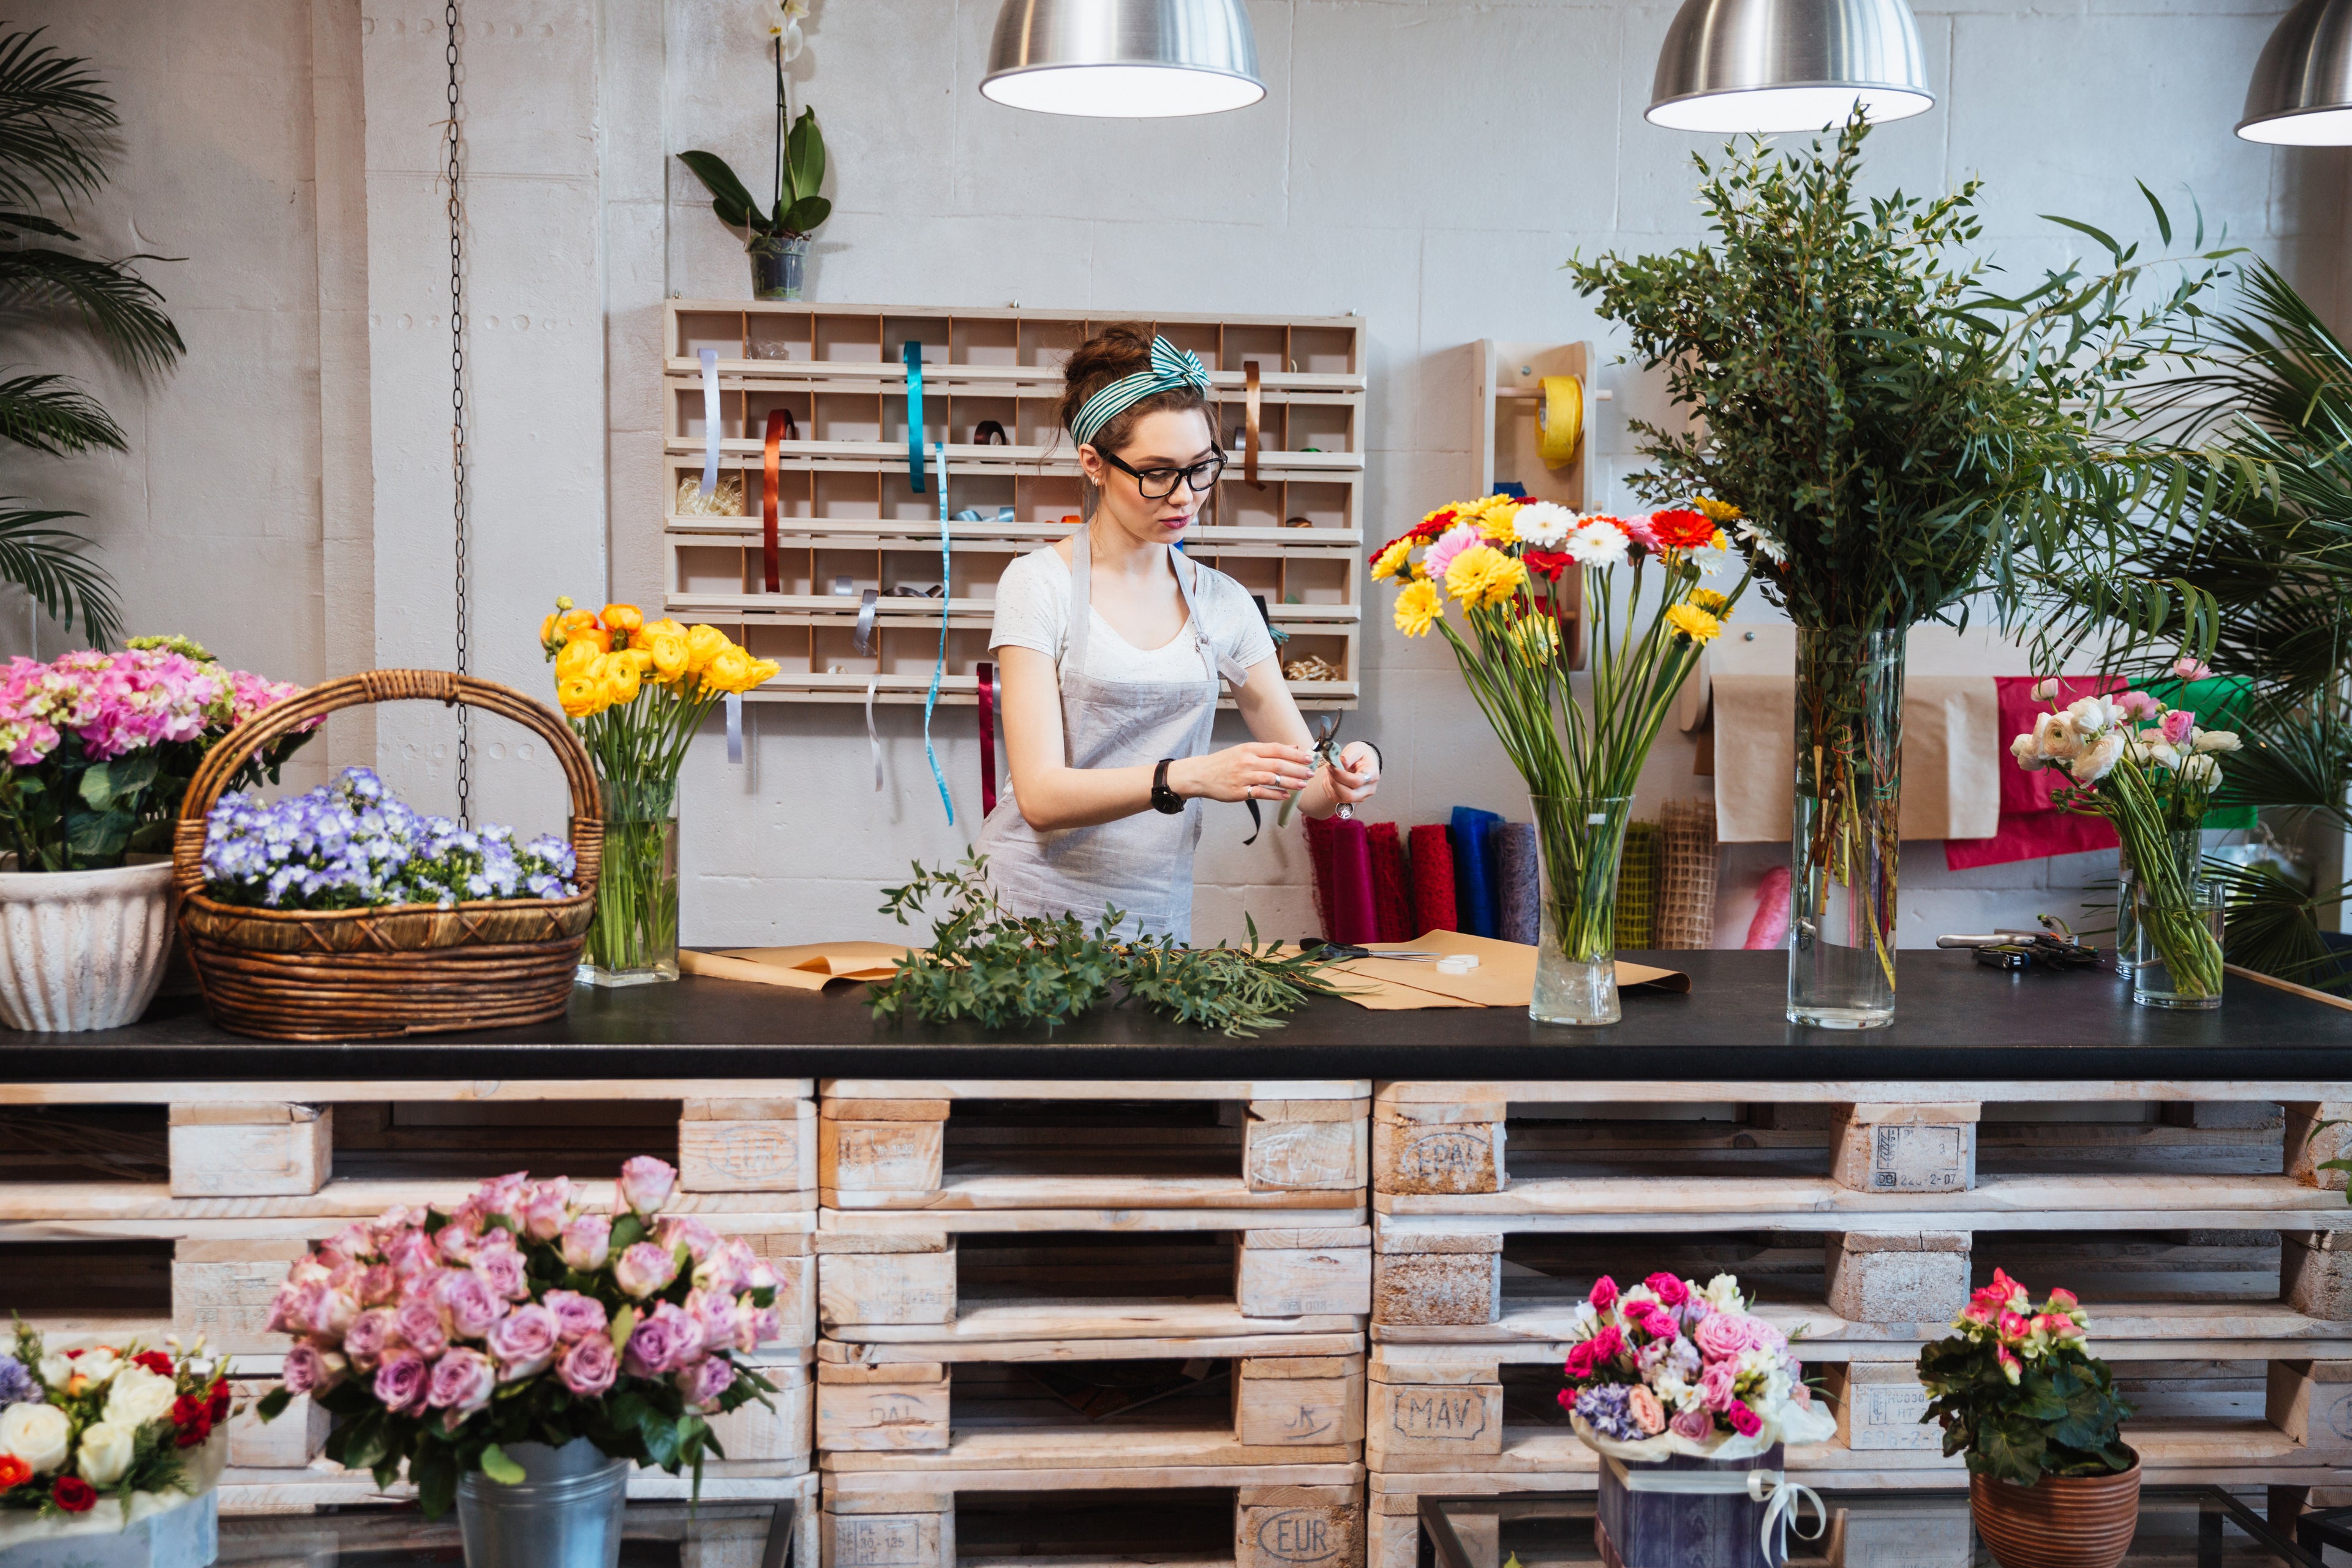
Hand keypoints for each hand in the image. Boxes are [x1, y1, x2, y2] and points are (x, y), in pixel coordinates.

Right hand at [1171, 743, 1315, 803]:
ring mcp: (1243, 777)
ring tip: (1303, 784)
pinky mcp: (1239, 792)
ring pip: (1272, 778)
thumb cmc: (1224, 763)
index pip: (1276, 749)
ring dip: (1290, 781)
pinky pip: (1261, 793)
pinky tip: (1285, 795)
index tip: (1309, 757)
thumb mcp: (1245, 750)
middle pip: (1277, 764)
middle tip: (1311, 772)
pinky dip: (1274, 794)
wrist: (1201, 774)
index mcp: (1249, 749)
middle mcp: (1247, 761)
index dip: (1294, 753)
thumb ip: (1269, 750)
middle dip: (1297, 768)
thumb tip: (1293, 747)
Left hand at [1324, 740, 1380, 808]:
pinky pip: (1334, 797)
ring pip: (1340, 798)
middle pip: (1349, 795)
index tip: (1331, 766)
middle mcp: (1368, 789)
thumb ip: (1349, 756)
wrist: (1363, 761)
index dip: (1341, 775)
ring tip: (1330, 770)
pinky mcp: (1349, 799)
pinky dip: (1328, 787)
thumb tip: (1342, 763)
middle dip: (1334, 783)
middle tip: (1329, 769)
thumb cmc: (1361, 755)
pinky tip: (1330, 777)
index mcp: (1372, 775)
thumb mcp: (1356, 749)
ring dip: (1329, 784)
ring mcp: (1359, 796)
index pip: (1356, 781)